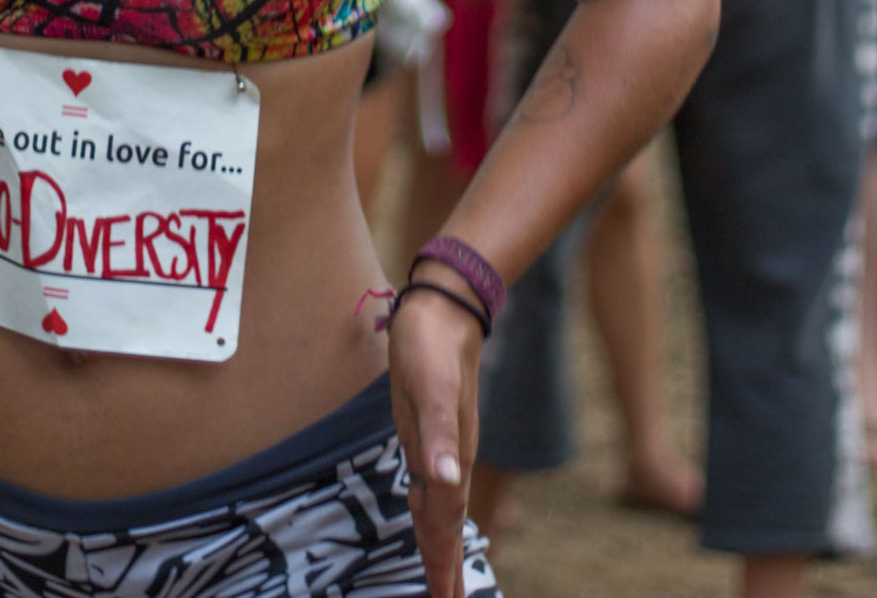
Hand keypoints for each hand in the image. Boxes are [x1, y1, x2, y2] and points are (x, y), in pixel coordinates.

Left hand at [388, 286, 483, 597]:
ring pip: (442, 508)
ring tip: (442, 579)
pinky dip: (432, 511)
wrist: (443, 307)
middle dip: (446, 568)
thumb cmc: (430, 344)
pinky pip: (433, 485)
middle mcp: (450, 458)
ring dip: (441, 546)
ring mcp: (442, 445)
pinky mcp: (431, 430)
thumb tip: (448, 480)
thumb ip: (439, 433)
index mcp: (451, 457)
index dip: (443, 565)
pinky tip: (425, 515)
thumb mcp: (430, 386)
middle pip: (447, 525)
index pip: (445, 524)